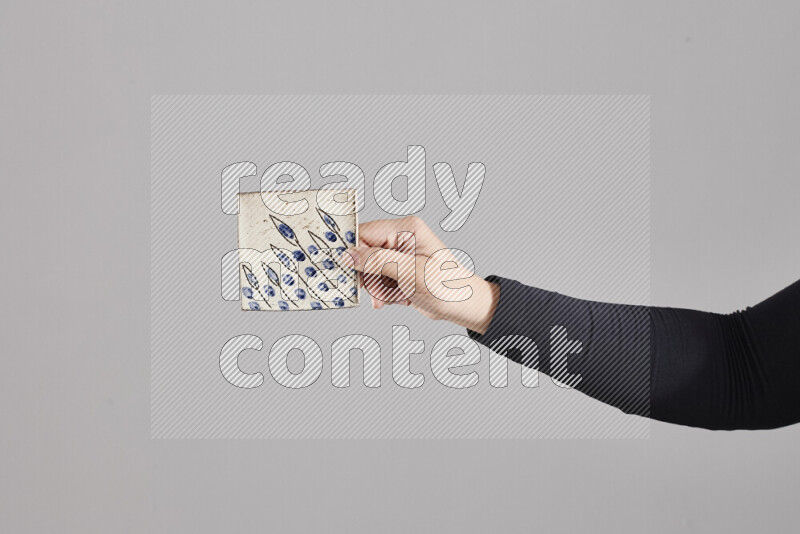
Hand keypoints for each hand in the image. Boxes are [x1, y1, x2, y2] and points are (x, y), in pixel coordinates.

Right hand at [346, 216, 499, 333]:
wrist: (464, 307)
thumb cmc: (447, 287)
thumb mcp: (410, 273)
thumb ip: (378, 261)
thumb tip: (350, 255)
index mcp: (407, 230)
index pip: (366, 233)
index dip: (355, 252)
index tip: (348, 270)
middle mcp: (402, 239)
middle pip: (364, 253)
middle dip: (368, 276)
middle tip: (376, 291)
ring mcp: (400, 255)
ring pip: (369, 270)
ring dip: (377, 287)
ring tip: (393, 296)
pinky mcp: (399, 271)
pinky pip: (378, 280)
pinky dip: (384, 293)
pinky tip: (399, 298)